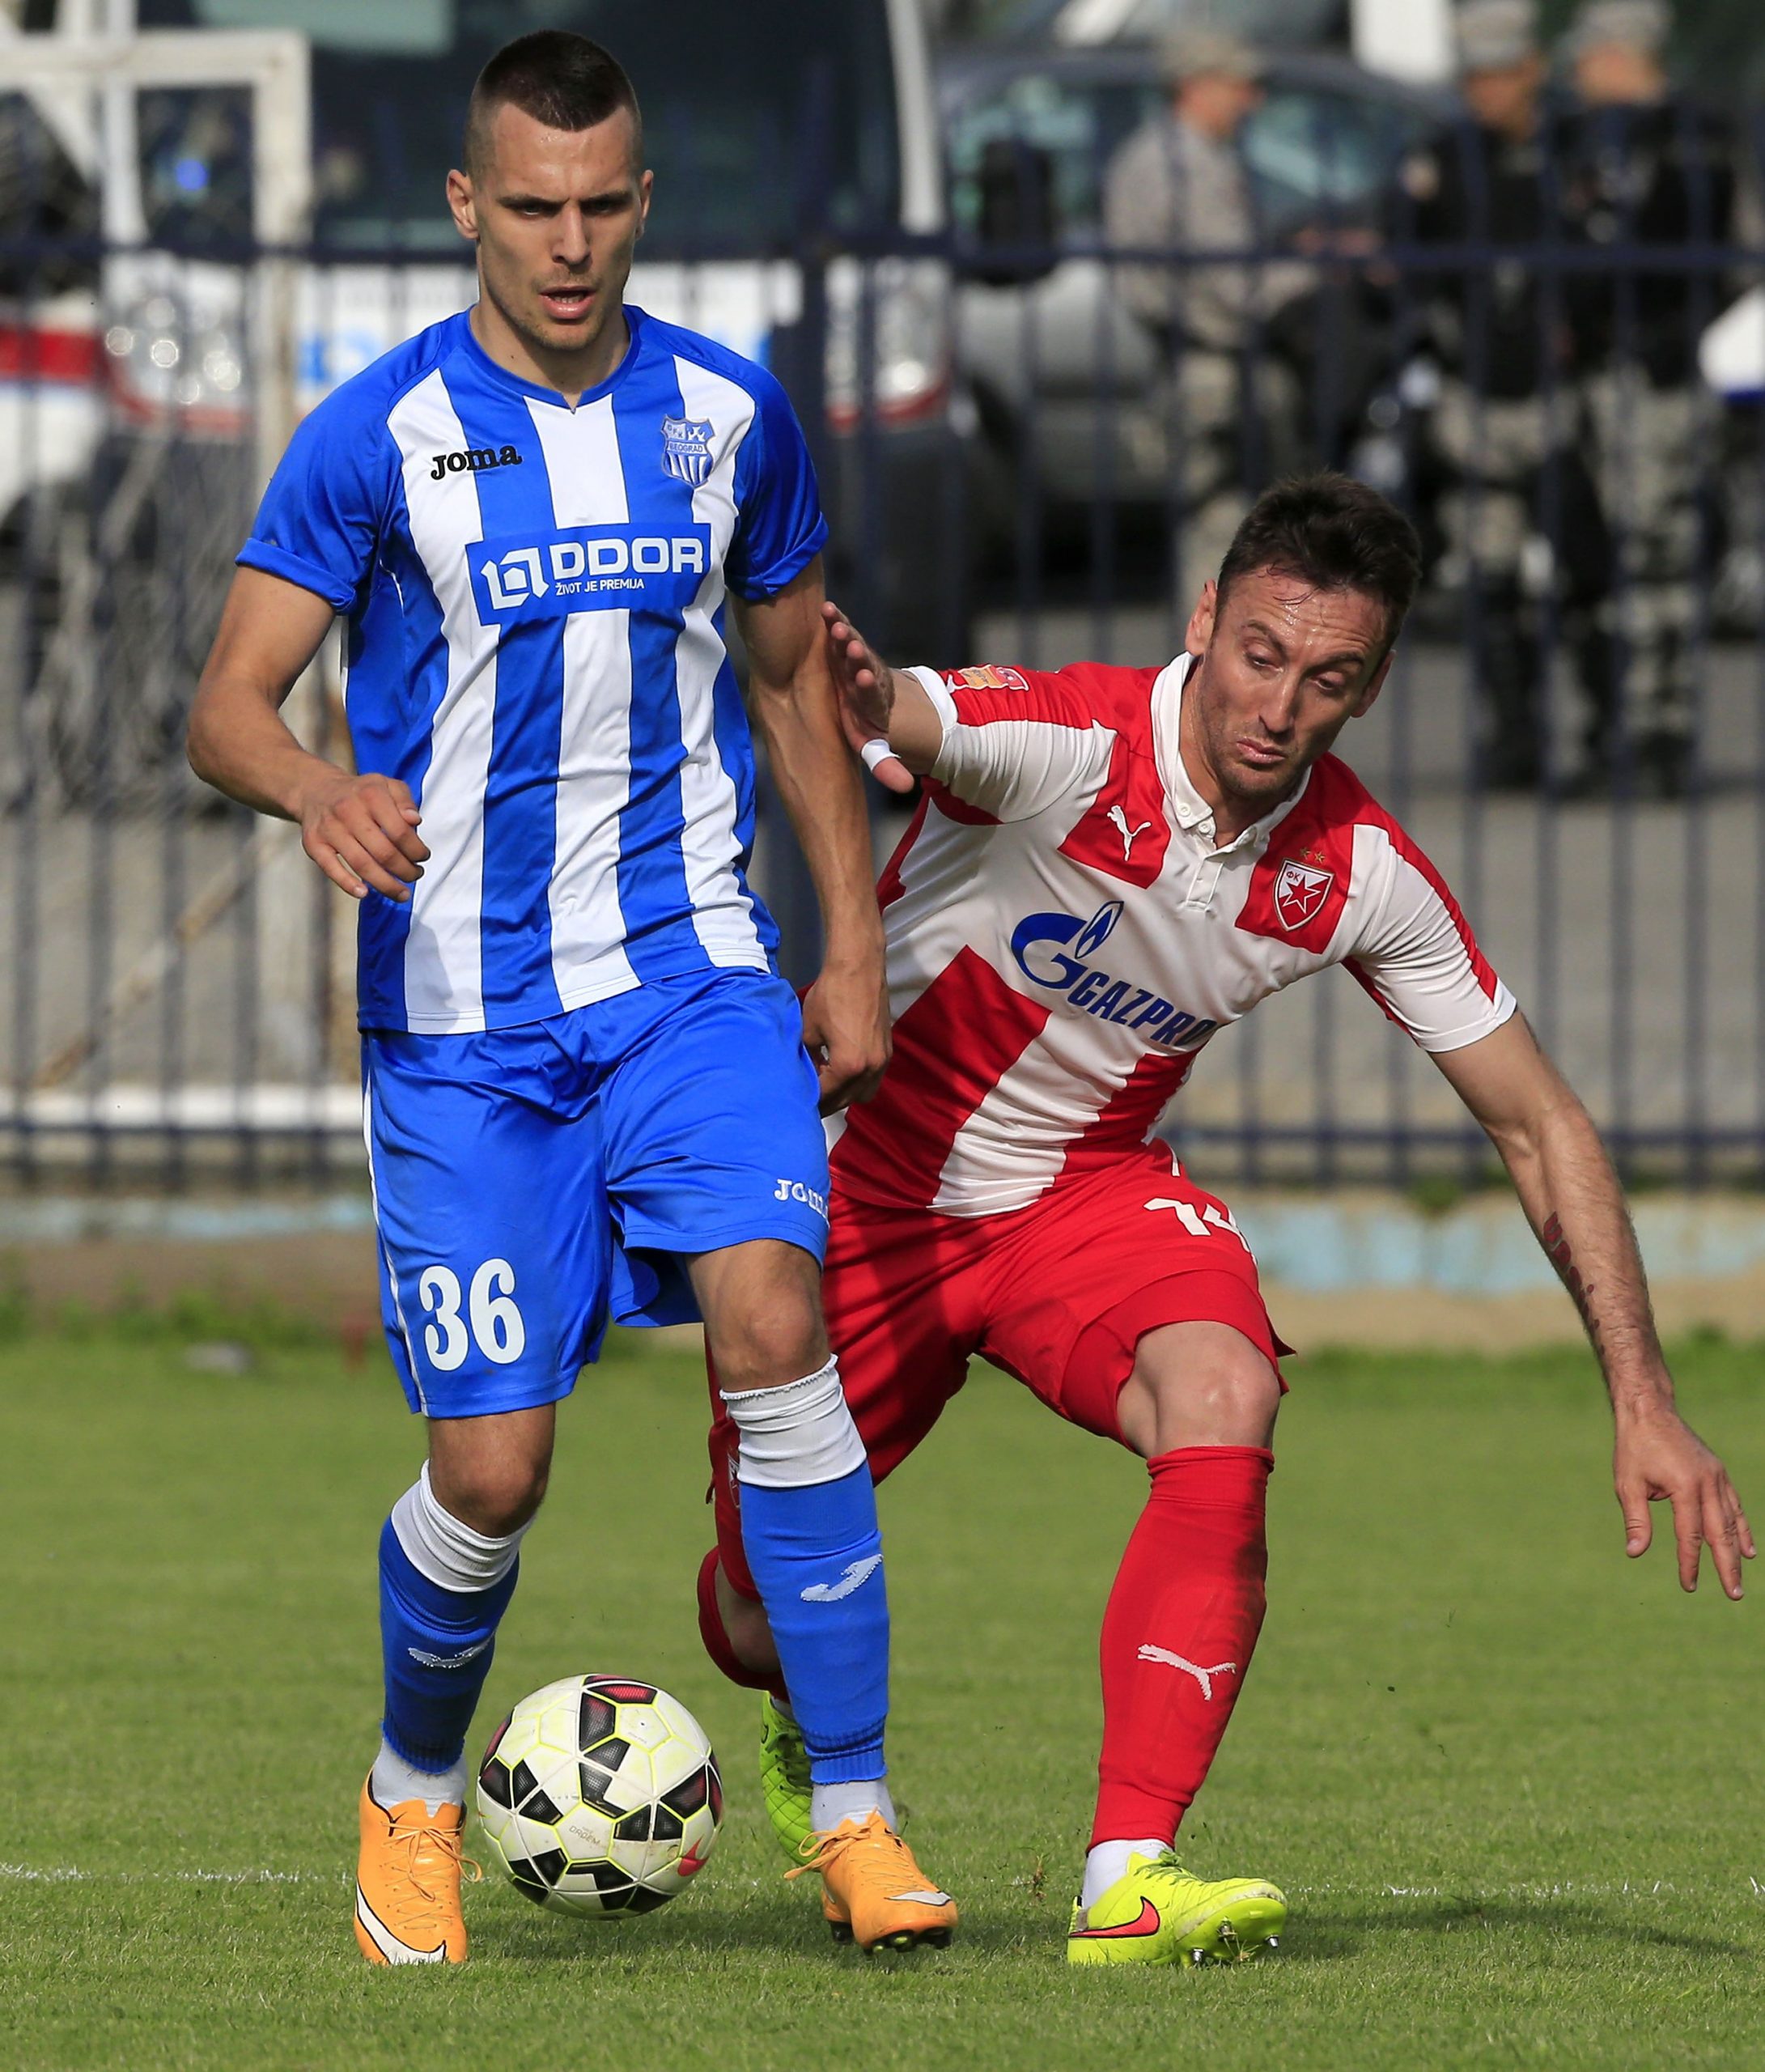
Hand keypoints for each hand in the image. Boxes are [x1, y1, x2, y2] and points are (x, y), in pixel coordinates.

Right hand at [295, 768, 428, 900]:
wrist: (316, 790)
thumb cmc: (360, 793)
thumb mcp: (387, 785)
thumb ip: (405, 801)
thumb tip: (415, 820)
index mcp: (371, 795)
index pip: (400, 831)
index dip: (416, 850)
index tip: (423, 857)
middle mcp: (348, 810)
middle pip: (383, 852)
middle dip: (405, 871)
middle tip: (415, 876)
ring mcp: (329, 828)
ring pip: (361, 864)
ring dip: (385, 884)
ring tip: (401, 893)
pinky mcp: (314, 843)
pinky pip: (330, 868)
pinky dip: (347, 884)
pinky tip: (364, 893)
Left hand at [800, 957, 890, 1113]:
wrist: (859, 967)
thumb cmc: (831, 994)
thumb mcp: (809, 1030)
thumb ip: (807, 1058)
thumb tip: (805, 1073)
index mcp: (849, 1065)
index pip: (826, 1095)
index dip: (809, 1100)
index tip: (796, 1101)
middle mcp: (870, 1068)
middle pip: (845, 1100)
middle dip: (827, 1102)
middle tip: (808, 1100)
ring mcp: (882, 1060)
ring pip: (863, 1093)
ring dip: (845, 1094)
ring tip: (827, 1086)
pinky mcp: (887, 1050)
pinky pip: (873, 1079)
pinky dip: (858, 1081)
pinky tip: (842, 1070)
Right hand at [820, 599, 914, 794]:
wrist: (877, 697)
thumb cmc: (869, 727)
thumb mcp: (877, 746)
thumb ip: (887, 763)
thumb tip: (905, 787)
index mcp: (874, 704)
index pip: (872, 694)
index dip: (868, 686)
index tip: (864, 678)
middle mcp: (867, 680)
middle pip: (863, 666)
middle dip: (856, 656)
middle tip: (851, 646)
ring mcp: (857, 661)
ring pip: (852, 646)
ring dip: (844, 634)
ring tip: (833, 621)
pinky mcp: (848, 647)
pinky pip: (842, 632)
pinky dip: (836, 620)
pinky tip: (825, 607)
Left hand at [1614, 1406, 1754, 1598]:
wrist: (1649, 1411)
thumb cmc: (1634, 1448)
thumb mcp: (1628, 1484)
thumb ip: (1636, 1520)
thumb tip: (1634, 1553)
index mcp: (1685, 1487)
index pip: (1690, 1536)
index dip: (1690, 1563)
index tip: (1689, 1585)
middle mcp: (1708, 1483)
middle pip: (1720, 1533)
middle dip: (1726, 1566)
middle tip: (1734, 1595)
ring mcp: (1717, 1477)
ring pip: (1732, 1521)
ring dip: (1737, 1551)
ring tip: (1740, 1577)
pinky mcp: (1718, 1472)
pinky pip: (1734, 1506)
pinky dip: (1742, 1528)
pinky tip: (1747, 1547)